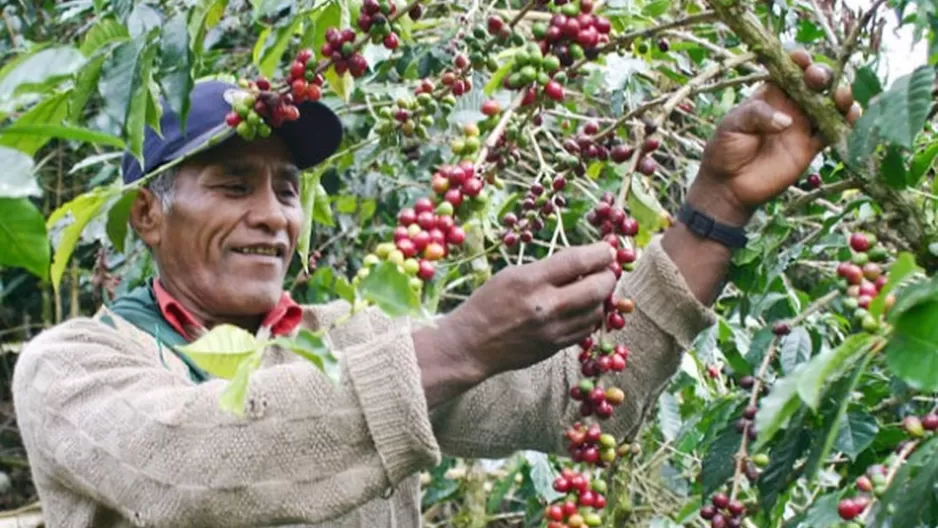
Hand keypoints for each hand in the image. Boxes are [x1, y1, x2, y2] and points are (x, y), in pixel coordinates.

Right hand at [438, 243, 616, 378]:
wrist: (471, 344)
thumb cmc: (487, 303)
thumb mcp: (512, 275)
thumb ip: (547, 269)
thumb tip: (582, 263)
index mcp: (531, 281)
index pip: (578, 261)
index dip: (600, 253)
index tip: (607, 250)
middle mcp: (546, 306)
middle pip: (598, 288)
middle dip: (608, 276)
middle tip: (606, 270)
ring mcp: (553, 330)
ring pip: (596, 310)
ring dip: (600, 297)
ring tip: (591, 289)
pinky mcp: (556, 347)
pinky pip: (586, 329)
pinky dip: (589, 316)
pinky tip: (581, 309)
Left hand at [689, 48, 862, 225]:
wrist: (727, 186)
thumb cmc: (724, 150)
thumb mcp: (733, 125)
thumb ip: (757, 115)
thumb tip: (787, 122)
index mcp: (770, 95)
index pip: (789, 72)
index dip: (798, 62)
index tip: (801, 58)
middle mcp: (790, 107)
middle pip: (815, 84)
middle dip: (822, 75)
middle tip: (818, 79)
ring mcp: (802, 127)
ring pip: (830, 106)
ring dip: (841, 97)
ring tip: (842, 95)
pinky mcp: (810, 148)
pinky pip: (833, 133)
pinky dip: (846, 124)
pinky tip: (852, 117)